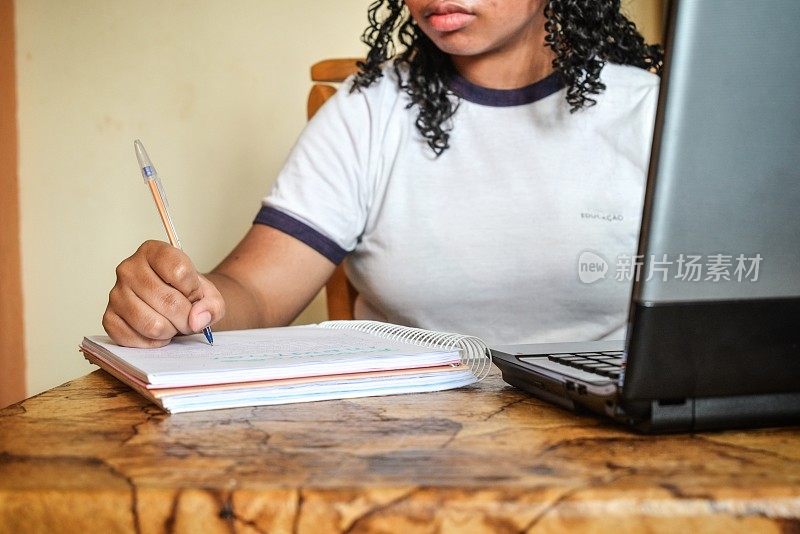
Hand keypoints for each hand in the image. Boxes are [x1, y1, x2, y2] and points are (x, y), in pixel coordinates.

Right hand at [103, 240, 224, 346]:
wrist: (174, 305)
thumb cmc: (188, 295)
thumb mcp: (209, 295)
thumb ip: (212, 304)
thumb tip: (196, 319)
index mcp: (153, 251)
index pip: (179, 271)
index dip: (194, 290)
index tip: (195, 294)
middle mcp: (129, 268)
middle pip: (168, 301)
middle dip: (186, 317)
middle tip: (188, 318)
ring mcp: (115, 293)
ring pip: (152, 324)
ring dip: (171, 331)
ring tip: (173, 323)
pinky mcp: (109, 318)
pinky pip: (136, 339)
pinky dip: (153, 342)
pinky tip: (158, 332)